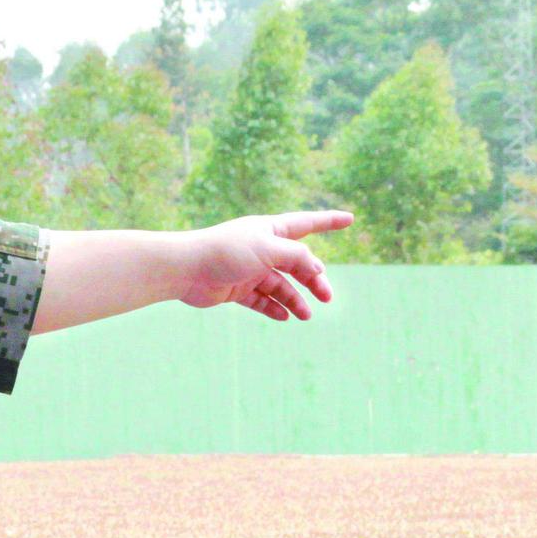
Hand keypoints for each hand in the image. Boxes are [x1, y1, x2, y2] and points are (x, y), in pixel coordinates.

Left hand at [175, 211, 354, 320]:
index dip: (329, 221)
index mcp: (270, 230)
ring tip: (305, 316)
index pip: (307, 223)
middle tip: (327, 297)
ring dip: (295, 300)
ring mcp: (250, 270)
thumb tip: (316, 268)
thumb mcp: (268, 250)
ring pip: (280, 286)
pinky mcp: (236, 290)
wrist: (186, 269)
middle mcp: (262, 248)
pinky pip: (261, 300)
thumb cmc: (225, 252)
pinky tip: (284, 317)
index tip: (350, 219)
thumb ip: (296, 257)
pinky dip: (273, 308)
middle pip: (297, 264)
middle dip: (314, 280)